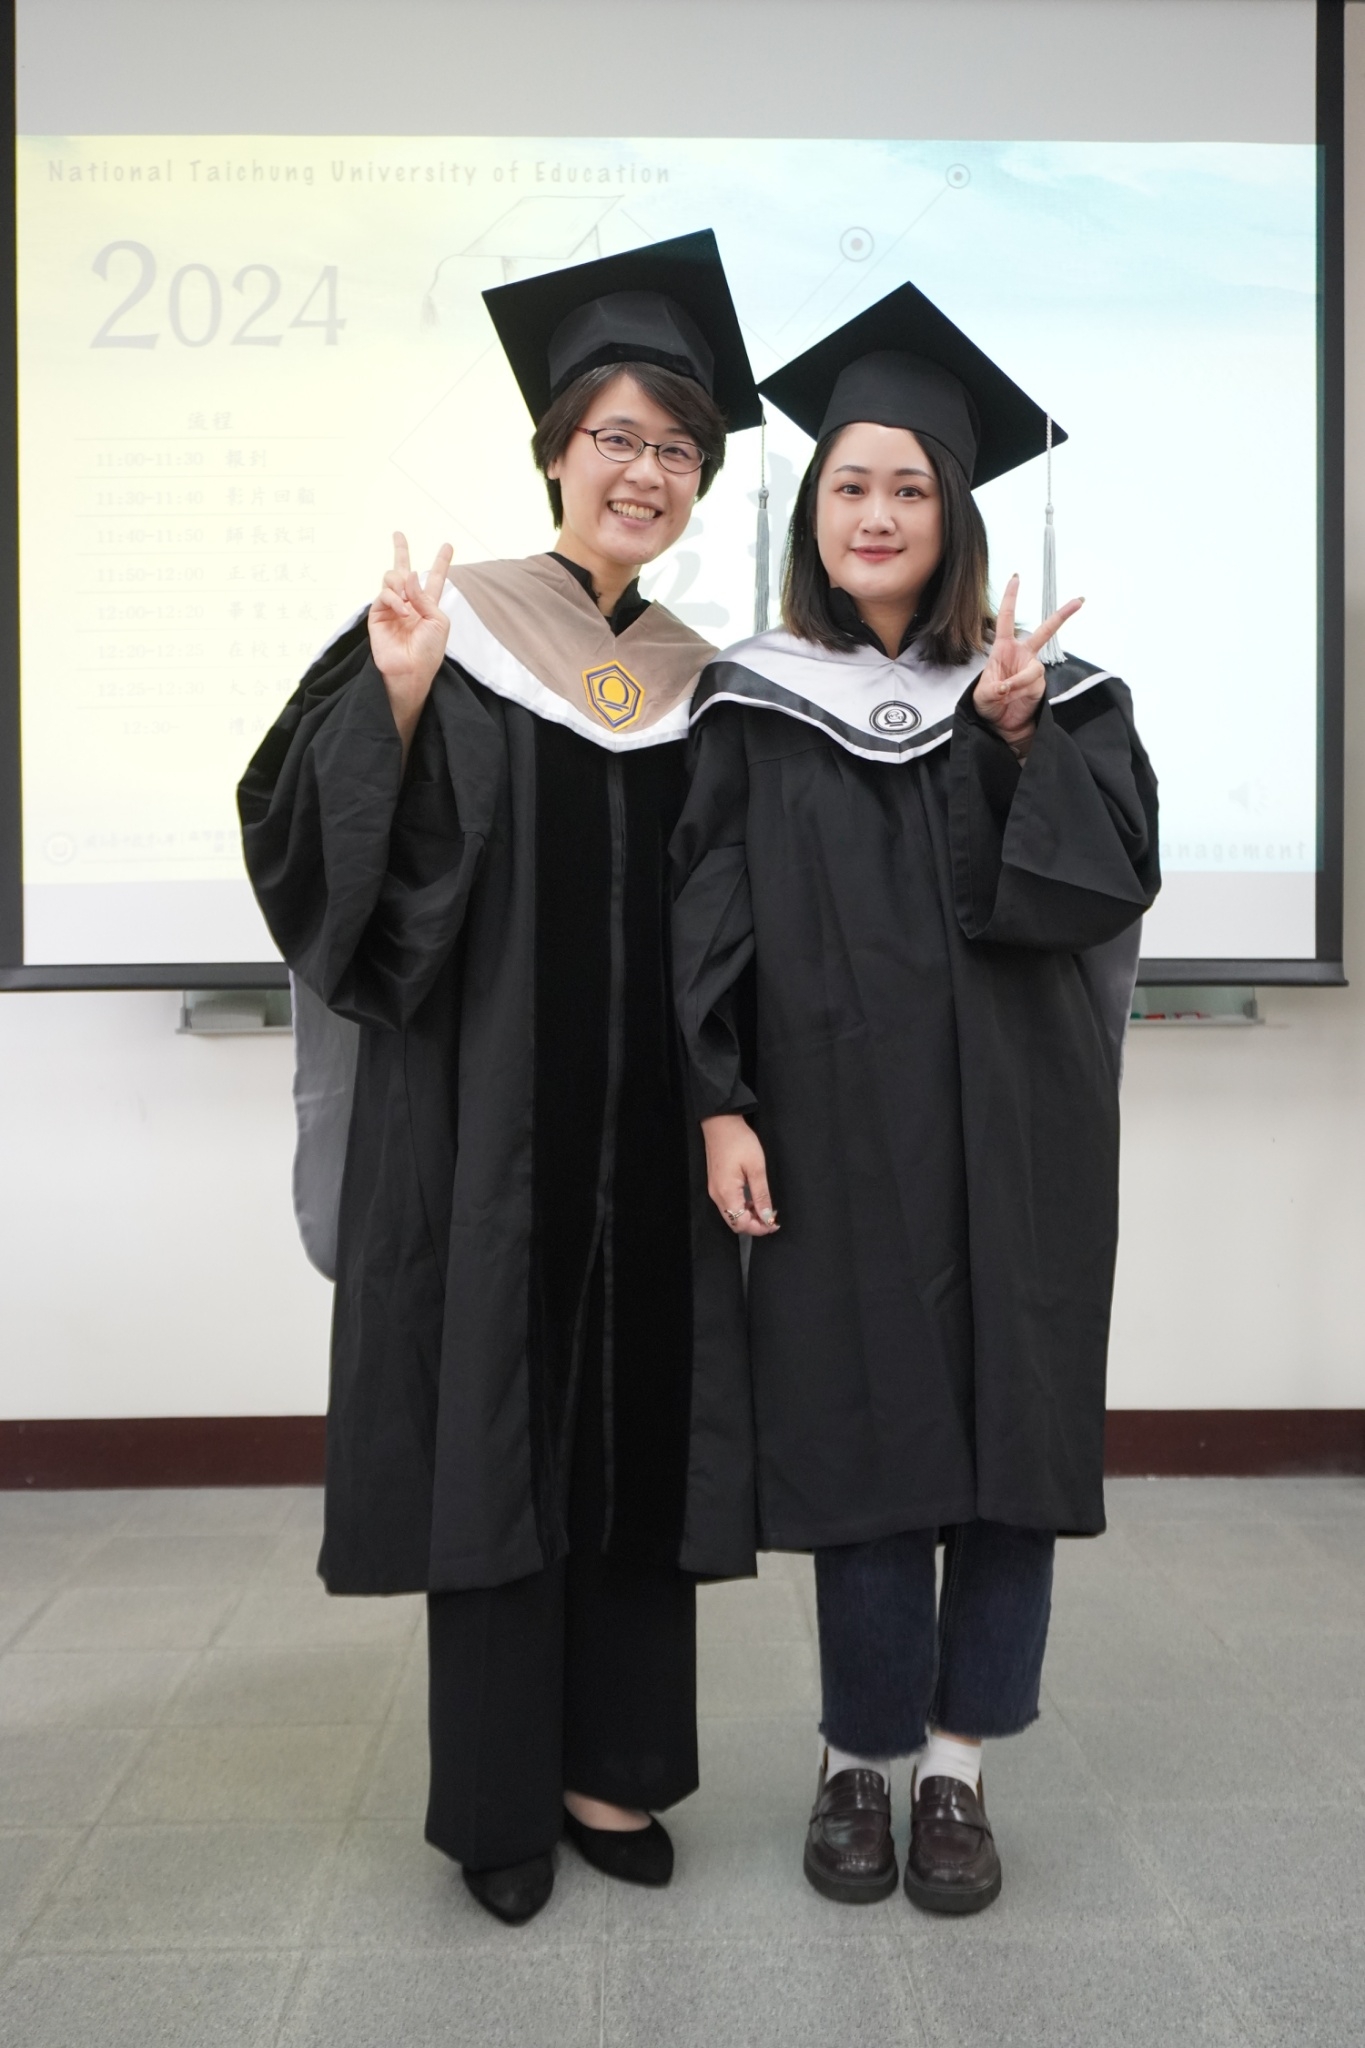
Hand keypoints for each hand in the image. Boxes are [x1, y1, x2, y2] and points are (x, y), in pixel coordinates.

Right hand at [368, 532, 453, 749]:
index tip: (447, 545)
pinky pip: (384, 594)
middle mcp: (409, 602)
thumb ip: (425, 596)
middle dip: (400, 551)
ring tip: (408, 603)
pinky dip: (395, 599)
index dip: (441, 562)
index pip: (435, 579)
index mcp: (428, 605)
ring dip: (401, 584)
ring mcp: (392, 607)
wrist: (411, 670)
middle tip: (398, 534)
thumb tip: (410, 575)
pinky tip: (403, 611)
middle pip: (403, 571)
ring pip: (391, 578)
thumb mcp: (438, 621)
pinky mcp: (377, 614)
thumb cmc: (429, 651)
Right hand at [701, 1114, 779, 1236]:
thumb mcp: (756, 1168)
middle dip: (754, 1225)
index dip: (759, 1228)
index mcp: (726, 1193)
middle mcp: (717, 1196)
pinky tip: (753, 1199)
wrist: (720, 1122)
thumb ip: (761, 1195)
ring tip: (765, 1208)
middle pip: (734, 1222)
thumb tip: (767, 1217)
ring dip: (748, 1216)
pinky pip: (728, 1204)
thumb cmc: (739, 1141)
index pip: (741, 1223)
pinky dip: (742, 1207)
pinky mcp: (716, 1184)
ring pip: (731, 1214)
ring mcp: (715, 1190)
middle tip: (772, 1218)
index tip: (775, 1224)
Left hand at [972, 574, 1082, 745]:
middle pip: (1045, 630)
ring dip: (1018, 683)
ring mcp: (1033, 669)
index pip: (1007, 618)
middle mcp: (1022, 654)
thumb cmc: (989, 706)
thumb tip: (1007, 686)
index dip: (1011, 598)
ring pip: (1032, 670)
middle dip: (1062, 615)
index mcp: (1003, 649)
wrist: (1002, 725)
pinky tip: (1014, 699)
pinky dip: (1021, 691)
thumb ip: (993, 689)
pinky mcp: (1040, 683)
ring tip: (1005, 694)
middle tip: (1080, 600)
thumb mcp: (982, 696)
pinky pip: (1033, 683)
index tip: (1017, 577)